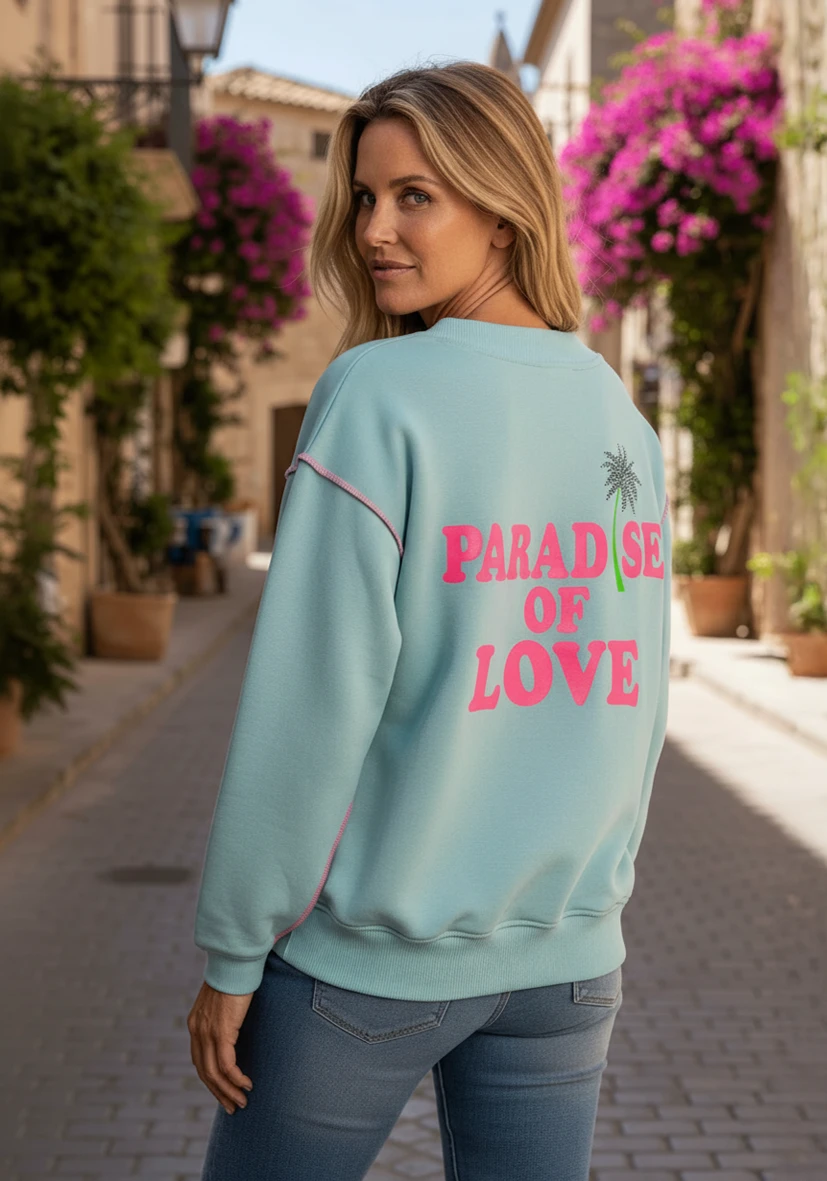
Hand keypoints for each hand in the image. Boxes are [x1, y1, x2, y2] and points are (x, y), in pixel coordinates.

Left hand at [188, 980, 253, 1113]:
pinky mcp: (222, 1031)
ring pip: (215, 1073)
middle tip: (231, 1107)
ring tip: (241, 1102)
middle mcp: (197, 1031)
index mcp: (195, 1024)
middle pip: (204, 1072)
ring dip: (228, 1091)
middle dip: (218, 1092)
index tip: (223, 1091)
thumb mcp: (224, 1001)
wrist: (235, 960)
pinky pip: (227, 1065)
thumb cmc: (235, 976)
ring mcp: (208, 1032)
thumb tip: (234, 1026)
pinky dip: (236, 1079)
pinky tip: (246, 1085)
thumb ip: (224, 1017)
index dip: (211, 1080)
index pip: (199, 1061)